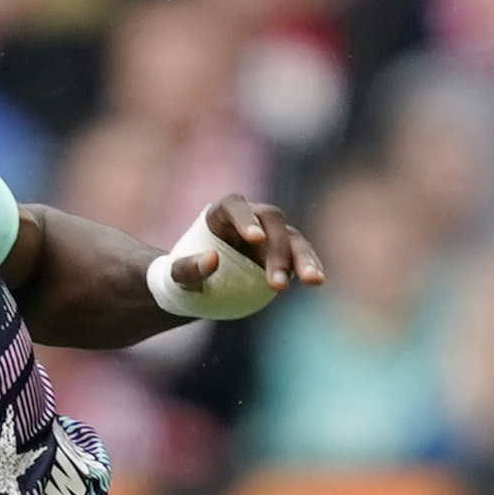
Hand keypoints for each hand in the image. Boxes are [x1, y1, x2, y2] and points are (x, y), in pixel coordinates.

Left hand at [166, 195, 324, 302]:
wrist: (201, 287)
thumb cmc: (185, 278)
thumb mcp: (177, 279)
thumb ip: (187, 270)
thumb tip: (212, 259)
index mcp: (222, 212)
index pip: (236, 207)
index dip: (246, 220)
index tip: (255, 238)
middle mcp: (252, 217)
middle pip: (271, 223)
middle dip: (277, 252)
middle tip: (276, 286)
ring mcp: (272, 233)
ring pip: (293, 238)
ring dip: (303, 259)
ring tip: (312, 281)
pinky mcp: (285, 252)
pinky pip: (302, 255)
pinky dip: (310, 266)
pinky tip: (317, 280)